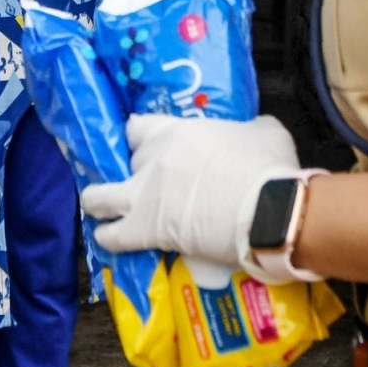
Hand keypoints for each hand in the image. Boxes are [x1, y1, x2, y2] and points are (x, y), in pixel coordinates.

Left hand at [82, 114, 308, 283]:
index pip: (138, 127)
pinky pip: (111, 236)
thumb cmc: (269, 167)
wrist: (268, 210)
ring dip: (98, 203)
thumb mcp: (264, 132)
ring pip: (98, 197)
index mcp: (177, 131)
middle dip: (132, 173)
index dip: (139, 138)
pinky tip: (109, 239)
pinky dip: (108, 238)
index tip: (144, 145)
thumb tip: (253, 131)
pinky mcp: (145, 230)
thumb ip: (248, 129)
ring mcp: (143, 195)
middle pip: (125, 162)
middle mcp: (152, 159)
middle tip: (144, 185)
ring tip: (101, 211)